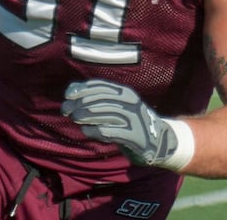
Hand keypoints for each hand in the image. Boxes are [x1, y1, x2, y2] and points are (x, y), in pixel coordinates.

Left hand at [61, 79, 181, 167]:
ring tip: (74, 118)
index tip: (67, 95)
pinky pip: (110, 131)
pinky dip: (95, 130)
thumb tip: (70, 92)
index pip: (100, 86)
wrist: (159, 141)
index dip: (82, 89)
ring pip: (104, 113)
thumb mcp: (117, 106)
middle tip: (66, 110)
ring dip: (86, 115)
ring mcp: (133, 118)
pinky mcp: (134, 136)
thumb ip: (97, 99)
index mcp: (124, 92)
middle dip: (80, 103)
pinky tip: (85, 131)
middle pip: (100, 98)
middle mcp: (130, 102)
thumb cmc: (130, 122)